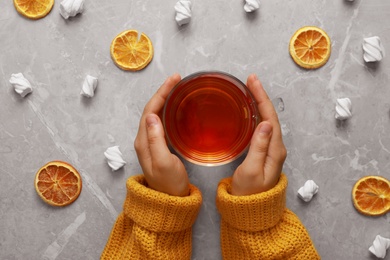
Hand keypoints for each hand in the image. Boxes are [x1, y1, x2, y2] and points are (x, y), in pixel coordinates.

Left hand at [134, 74, 189, 196]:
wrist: (170, 201)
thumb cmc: (170, 184)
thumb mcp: (164, 163)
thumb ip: (157, 140)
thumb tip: (153, 116)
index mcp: (143, 141)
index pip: (150, 110)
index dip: (161, 93)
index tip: (174, 80)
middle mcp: (143, 139)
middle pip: (151, 109)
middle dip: (163, 92)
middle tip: (177, 80)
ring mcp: (150, 143)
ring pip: (155, 114)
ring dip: (164, 99)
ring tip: (177, 89)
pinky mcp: (157, 146)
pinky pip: (160, 122)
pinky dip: (167, 110)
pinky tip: (176, 108)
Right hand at [231, 74, 286, 195]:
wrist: (250, 210)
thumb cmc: (248, 193)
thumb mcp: (251, 171)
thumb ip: (259, 147)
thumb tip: (265, 124)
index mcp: (275, 150)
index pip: (270, 117)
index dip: (261, 97)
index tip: (253, 82)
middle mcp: (277, 147)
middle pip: (271, 116)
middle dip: (261, 96)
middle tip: (250, 80)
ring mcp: (272, 150)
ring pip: (267, 120)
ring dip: (259, 104)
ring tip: (250, 89)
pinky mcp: (265, 153)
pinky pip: (263, 128)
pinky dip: (257, 115)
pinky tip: (251, 110)